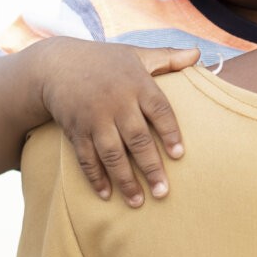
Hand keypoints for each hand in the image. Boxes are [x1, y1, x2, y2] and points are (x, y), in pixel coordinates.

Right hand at [36, 40, 201, 206]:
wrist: (57, 64)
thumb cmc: (106, 62)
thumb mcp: (137, 55)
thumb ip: (168, 58)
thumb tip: (198, 54)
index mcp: (137, 84)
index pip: (159, 110)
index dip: (170, 133)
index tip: (179, 155)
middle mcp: (116, 103)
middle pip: (137, 138)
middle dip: (151, 167)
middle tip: (163, 192)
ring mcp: (94, 119)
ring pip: (112, 154)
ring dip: (125, 180)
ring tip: (138, 202)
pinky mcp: (76, 131)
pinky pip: (86, 158)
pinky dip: (95, 177)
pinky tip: (107, 195)